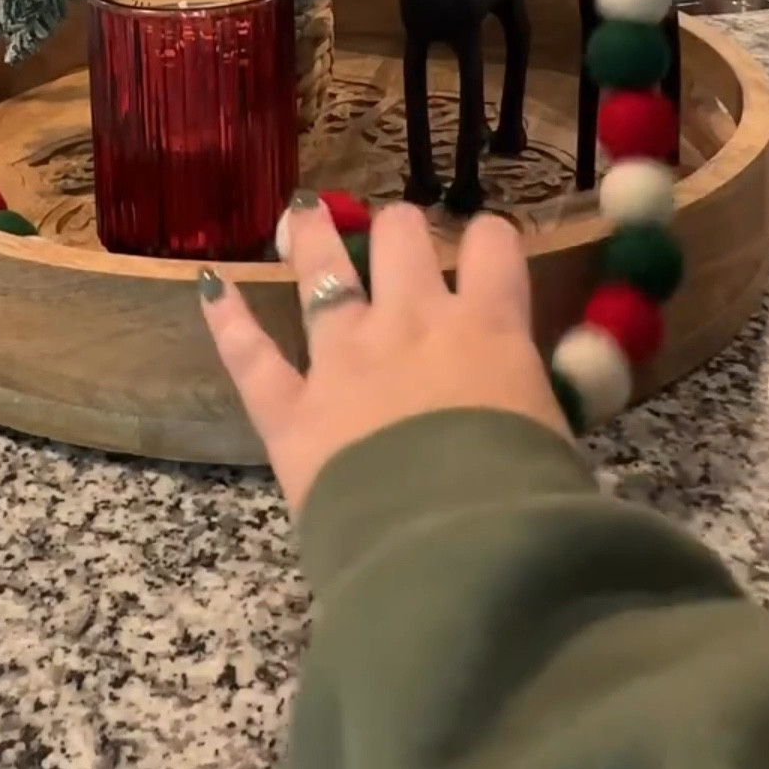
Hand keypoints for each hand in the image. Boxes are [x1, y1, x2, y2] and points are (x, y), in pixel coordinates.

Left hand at [200, 199, 568, 517]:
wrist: (457, 555)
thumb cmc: (527, 505)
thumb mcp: (558, 443)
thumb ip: (544, 406)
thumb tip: (545, 408)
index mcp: (487, 328)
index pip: (493, 245)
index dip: (490, 240)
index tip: (486, 248)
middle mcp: (412, 323)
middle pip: (401, 238)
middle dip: (399, 232)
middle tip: (397, 240)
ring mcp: (344, 359)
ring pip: (323, 272)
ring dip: (312, 238)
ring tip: (302, 213)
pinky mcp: (291, 409)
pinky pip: (250, 354)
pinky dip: (228, 319)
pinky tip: (210, 285)